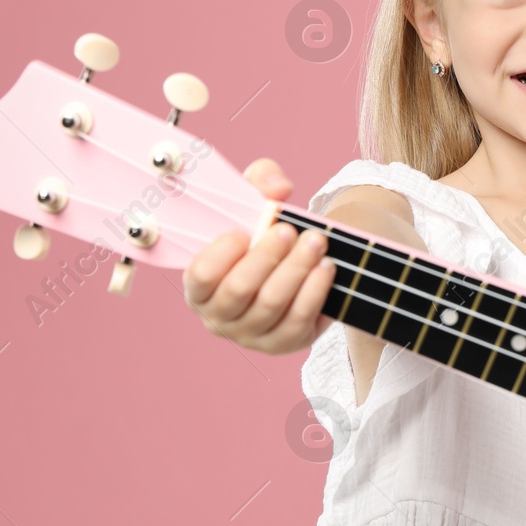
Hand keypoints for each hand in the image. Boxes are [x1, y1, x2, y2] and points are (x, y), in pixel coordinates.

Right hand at [182, 157, 335, 352]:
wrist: (293, 261)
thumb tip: (278, 188)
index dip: (219, 256)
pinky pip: (299, 322)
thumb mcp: (254, 200)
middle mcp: (219, 317)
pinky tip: (326, 267)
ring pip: (272, 305)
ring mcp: (251, 335)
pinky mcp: (284, 343)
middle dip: (267, 257)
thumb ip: (259, 181)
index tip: (242, 231)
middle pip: (239, 291)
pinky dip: (314, 292)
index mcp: (199, 287)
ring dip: (296, 270)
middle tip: (289, 231)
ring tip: (316, 242)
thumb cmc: (261, 231)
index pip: (200, 277)